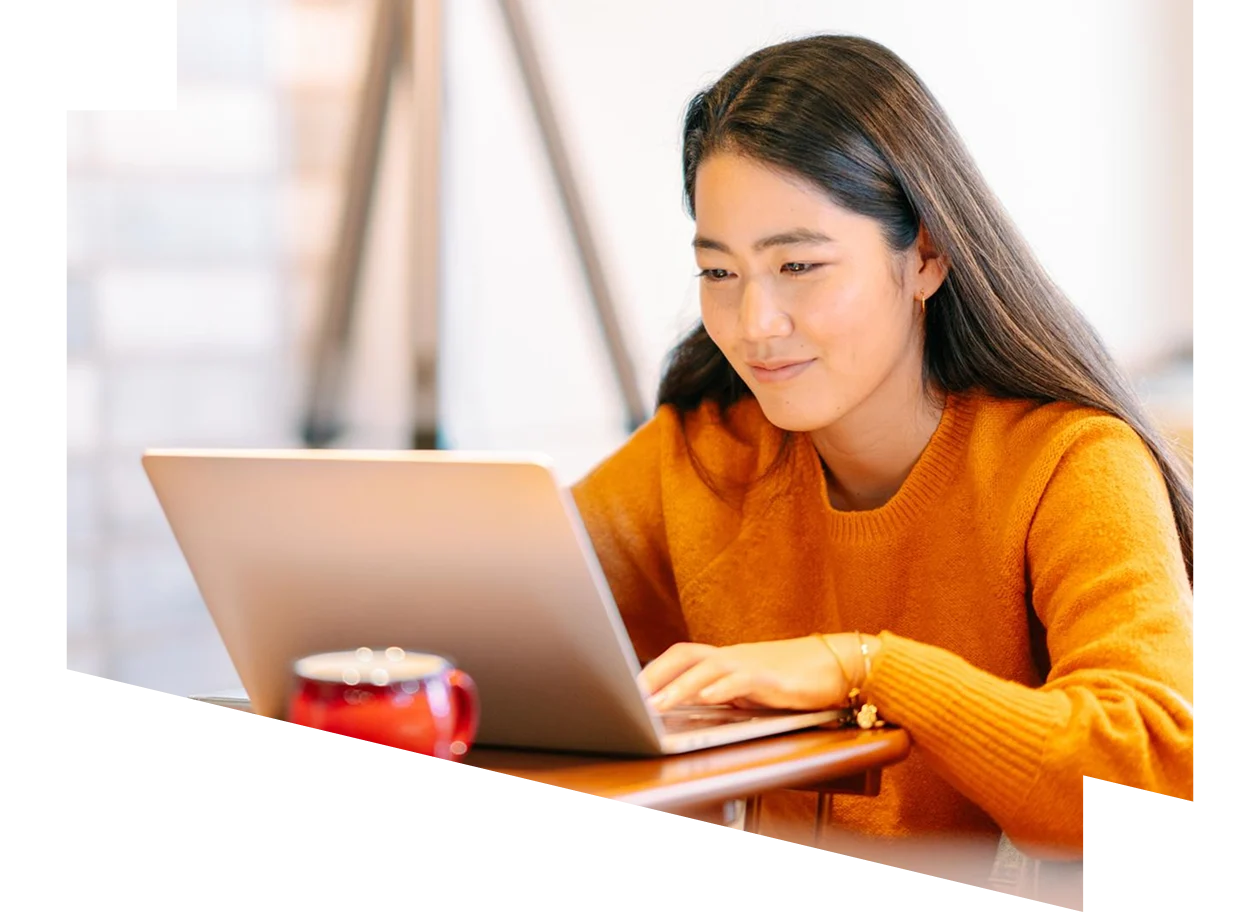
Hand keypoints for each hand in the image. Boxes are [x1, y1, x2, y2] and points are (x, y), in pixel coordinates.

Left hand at [637, 636, 858, 712]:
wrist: (842, 666)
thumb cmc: (798, 680)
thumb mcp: (754, 690)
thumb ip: (727, 695)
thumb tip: (695, 707)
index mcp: (727, 660)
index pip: (681, 657)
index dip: (654, 670)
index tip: (630, 689)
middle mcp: (734, 657)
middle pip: (685, 655)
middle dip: (655, 674)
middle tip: (631, 696)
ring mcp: (752, 665)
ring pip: (707, 668)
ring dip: (678, 686)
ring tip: (655, 705)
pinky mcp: (773, 679)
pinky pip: (741, 680)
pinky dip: (720, 689)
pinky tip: (705, 699)